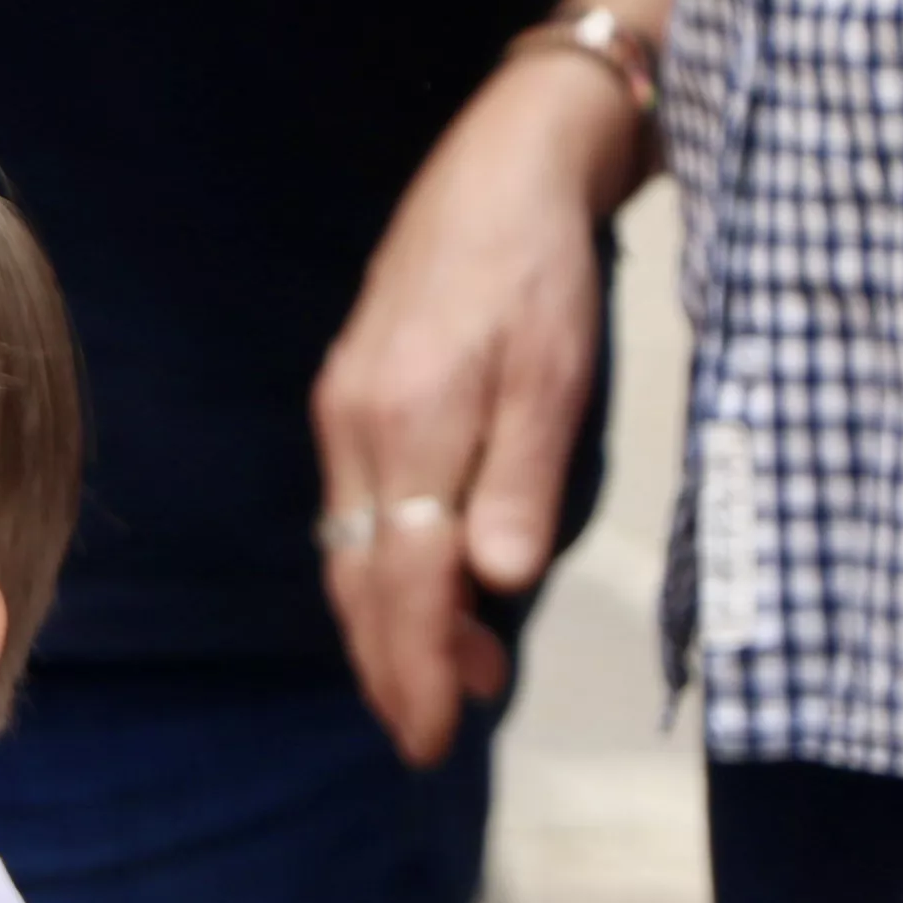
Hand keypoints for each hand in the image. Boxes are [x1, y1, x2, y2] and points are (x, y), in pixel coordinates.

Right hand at [309, 47, 640, 765]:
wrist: (503, 165)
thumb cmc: (542, 269)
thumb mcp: (556, 375)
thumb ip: (523, 481)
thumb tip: (497, 583)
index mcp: (408, 426)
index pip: (405, 582)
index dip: (416, 667)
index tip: (430, 736)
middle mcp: (357, 430)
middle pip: (362, 582)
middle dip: (391, 667)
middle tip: (425, 737)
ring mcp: (345, 416)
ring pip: (355, 554)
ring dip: (394, 626)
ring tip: (448, 677)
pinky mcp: (352, 399)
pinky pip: (360, 514)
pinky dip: (389, 571)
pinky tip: (432, 586)